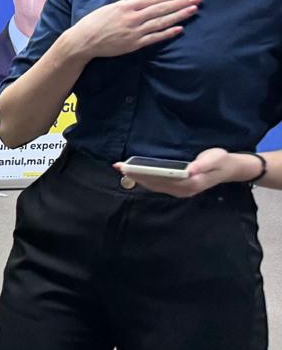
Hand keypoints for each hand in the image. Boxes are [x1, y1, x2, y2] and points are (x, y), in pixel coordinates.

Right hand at [65, 0, 198, 59]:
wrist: (83, 40)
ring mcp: (134, 31)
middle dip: (181, 4)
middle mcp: (133, 17)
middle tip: (197, 0)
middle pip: (162, 9)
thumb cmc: (93, 22)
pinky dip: (167, 33)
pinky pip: (154, 38)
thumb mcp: (109, 7)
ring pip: (161, 22)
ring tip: (193, 11)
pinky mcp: (133, 44)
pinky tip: (180, 29)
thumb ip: (127, 0)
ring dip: (179, 16)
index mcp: (127, 6)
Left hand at [114, 148, 250, 197]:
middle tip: (119, 167)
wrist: (229, 169)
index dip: (146, 174)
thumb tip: (190, 170)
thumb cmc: (221, 161)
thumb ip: (204, 164)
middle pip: (155, 184)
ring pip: (155, 186)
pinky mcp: (177, 189)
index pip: (163, 179)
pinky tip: (135, 174)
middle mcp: (183, 191)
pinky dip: (145, 179)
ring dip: (138, 178)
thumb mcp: (216, 158)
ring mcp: (179, 191)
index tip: (131, 168)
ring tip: (122, 169)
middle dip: (137, 176)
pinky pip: (158, 185)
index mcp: (191, 184)